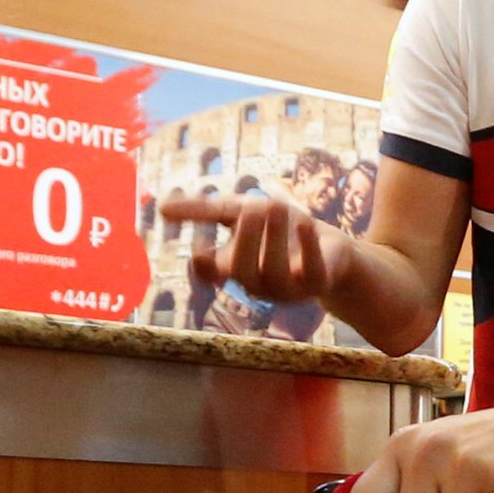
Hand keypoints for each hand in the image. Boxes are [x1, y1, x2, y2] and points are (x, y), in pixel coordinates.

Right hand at [163, 186, 337, 304]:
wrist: (332, 250)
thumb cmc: (279, 231)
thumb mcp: (238, 213)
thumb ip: (203, 210)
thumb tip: (160, 208)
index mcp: (233, 268)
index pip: (209, 272)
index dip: (204, 256)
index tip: (206, 232)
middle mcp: (256, 282)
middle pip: (241, 271)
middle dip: (246, 237)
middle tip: (253, 206)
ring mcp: (286, 288)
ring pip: (273, 271)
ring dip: (274, 236)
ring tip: (274, 204)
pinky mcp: (317, 284)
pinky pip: (310, 273)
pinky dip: (308, 247)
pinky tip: (305, 222)